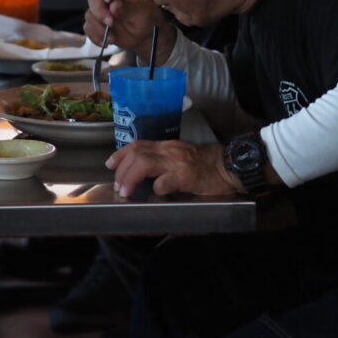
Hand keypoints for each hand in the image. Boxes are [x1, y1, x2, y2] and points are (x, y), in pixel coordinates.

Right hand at [84, 0, 171, 59]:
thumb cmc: (147, 19)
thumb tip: (114, 5)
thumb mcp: (143, 13)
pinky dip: (95, 36)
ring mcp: (101, 10)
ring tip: (112, 37)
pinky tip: (106, 42)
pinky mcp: (97, 24)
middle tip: (110, 22)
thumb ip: (128, 9)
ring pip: (89, 15)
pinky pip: (88, 28)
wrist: (145, 36)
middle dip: (99, 11)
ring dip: (98, 28)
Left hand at [106, 140, 237, 197]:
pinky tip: (156, 193)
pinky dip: (156, 187)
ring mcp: (177, 163)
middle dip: (122, 170)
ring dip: (130, 178)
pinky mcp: (186, 176)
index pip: (137, 145)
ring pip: (145, 164)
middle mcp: (169, 151)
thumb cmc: (204, 164)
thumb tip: (141, 172)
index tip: (110, 164)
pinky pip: (165, 181)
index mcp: (166, 146)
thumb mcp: (180, 156)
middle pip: (136, 154)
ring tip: (125, 191)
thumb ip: (162, 160)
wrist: (228, 166)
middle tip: (118, 186)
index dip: (120, 154)